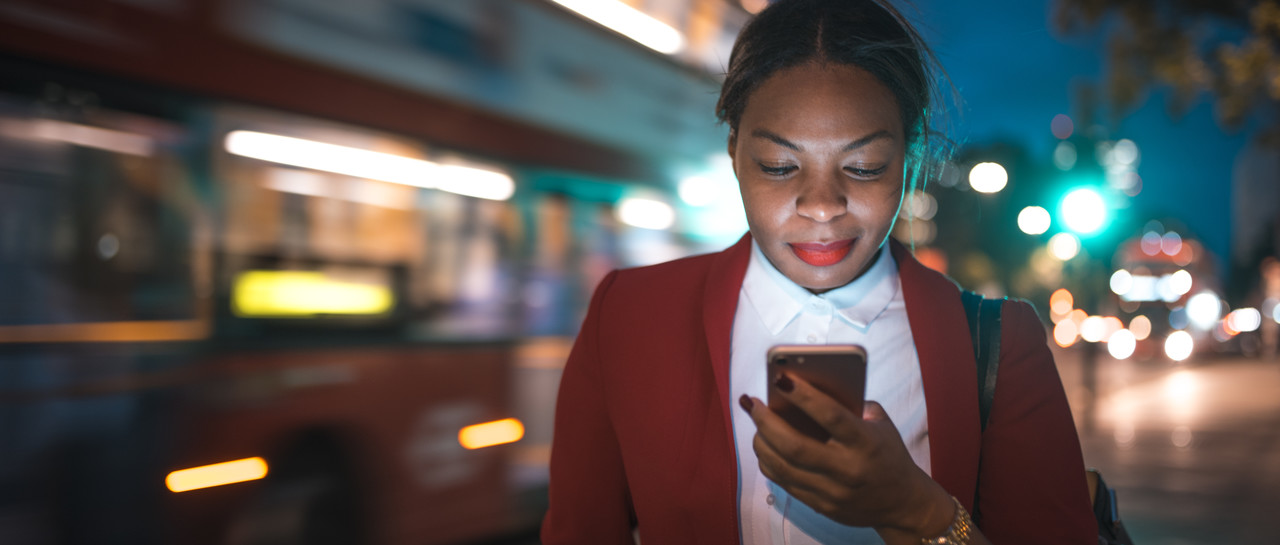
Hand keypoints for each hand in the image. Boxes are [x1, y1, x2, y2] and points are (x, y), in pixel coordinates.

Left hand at [738, 372, 953, 539]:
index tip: (780, 378)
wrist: (902, 502)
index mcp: (865, 442)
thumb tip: (809, 384)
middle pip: (795, 445)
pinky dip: (769, 461)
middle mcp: (848, 469)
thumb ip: (852, 404)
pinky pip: (785, 482)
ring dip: (761, 441)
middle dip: (766, 421)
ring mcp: (833, 491)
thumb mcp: (881, 424)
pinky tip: (764, 445)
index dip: (802, 396)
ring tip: (756, 421)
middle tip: (752, 402)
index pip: (829, 415)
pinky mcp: (822, 506)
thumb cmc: (887, 453)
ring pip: (783, 466)